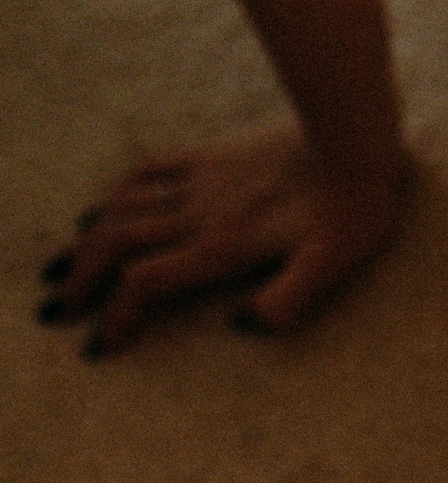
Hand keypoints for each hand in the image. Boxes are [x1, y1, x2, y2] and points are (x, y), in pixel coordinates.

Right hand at [39, 124, 408, 356]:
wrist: (356, 136)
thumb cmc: (354, 206)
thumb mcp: (335, 261)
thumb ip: (291, 298)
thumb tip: (244, 326)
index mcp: (223, 246)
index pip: (146, 283)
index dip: (116, 317)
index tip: (99, 346)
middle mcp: (200, 215)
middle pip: (116, 246)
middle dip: (80, 281)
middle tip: (56, 311)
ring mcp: (201, 182)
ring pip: (120, 209)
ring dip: (85, 241)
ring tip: (60, 268)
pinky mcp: (210, 157)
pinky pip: (148, 170)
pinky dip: (115, 193)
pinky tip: (103, 210)